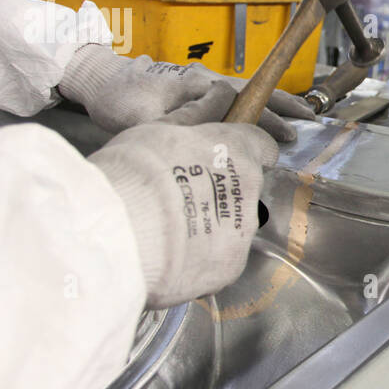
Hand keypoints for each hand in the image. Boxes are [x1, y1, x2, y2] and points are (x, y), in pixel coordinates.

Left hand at [60, 44, 315, 140]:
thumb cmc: (118, 99)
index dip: (268, 120)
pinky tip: (266, 118)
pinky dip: (258, 105)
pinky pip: (236, 98)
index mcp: (199, 85)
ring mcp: (203, 85)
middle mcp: (207, 81)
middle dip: (284, 106)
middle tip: (311, 120)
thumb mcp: (142, 115)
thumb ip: (179, 120)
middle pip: (255, 91)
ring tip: (300, 117)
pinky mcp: (197, 92)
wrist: (100, 80)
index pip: (244, 102)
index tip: (288, 136)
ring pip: (248, 93)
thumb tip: (215, 126)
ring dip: (275, 104)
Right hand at [88, 92, 278, 308]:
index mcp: (236, 151)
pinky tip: (170, 260)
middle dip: (218, 198)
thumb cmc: (136, 173)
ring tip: (168, 236)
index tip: (233, 159)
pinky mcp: (230, 267)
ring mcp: (242, 232)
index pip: (261, 146)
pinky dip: (199, 263)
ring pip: (231, 231)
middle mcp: (249, 191)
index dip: (246, 152)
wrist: (126, 228)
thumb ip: (186, 133)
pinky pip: (218, 263)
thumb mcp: (156, 132)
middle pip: (243, 193)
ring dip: (209, 232)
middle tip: (179, 203)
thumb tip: (199, 121)